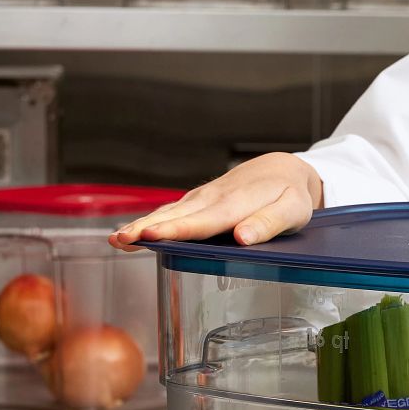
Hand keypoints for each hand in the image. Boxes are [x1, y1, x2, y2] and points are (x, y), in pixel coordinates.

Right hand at [108, 152, 323, 251]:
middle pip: (177, 216)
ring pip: (169, 213)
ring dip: (142, 224)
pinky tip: (134, 232)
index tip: (151, 236)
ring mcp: (203, 198)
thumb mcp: (292, 211)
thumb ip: (268, 224)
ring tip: (117, 239)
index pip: (202, 221)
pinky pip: (173, 212)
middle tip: (120, 240)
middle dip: (147, 228)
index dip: (175, 230)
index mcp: (236, 204)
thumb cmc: (290, 195)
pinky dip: (152, 221)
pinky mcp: (200, 201)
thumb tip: (242, 238)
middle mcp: (213, 199)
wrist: (284, 169)